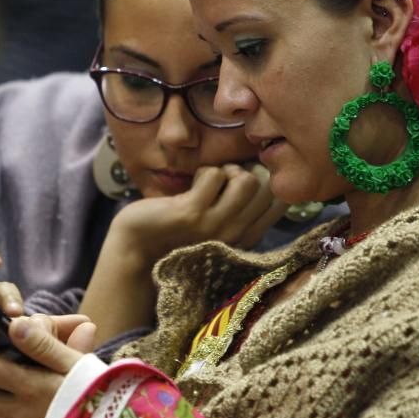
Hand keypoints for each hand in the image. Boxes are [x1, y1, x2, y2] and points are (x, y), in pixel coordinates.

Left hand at [113, 163, 287, 262]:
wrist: (138, 247)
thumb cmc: (179, 229)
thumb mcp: (220, 222)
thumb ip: (243, 207)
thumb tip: (265, 172)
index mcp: (247, 238)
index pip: (280, 202)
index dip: (267, 180)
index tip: (242, 181)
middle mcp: (237, 236)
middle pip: (266, 187)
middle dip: (245, 171)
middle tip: (222, 180)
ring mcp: (215, 226)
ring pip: (246, 180)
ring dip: (227, 170)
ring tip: (210, 181)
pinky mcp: (192, 214)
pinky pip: (214, 175)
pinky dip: (205, 171)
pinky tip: (192, 185)